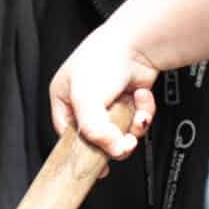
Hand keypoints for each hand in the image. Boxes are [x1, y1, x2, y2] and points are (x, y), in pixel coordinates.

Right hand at [49, 16, 158, 159]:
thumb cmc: (103, 58)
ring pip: (121, 131)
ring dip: (132, 125)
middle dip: (115, 139)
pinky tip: (141, 97)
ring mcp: (109, 101)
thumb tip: (111, 151)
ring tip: (134, 113)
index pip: (69, 135)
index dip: (85, 151)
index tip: (99, 167)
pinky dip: (144, 111)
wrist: (138, 41)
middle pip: (99, 137)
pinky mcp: (130, 100)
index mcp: (64, 98)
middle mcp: (86, 100)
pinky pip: (137, 119)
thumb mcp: (86, 99)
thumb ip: (94, 131)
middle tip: (123, 140)